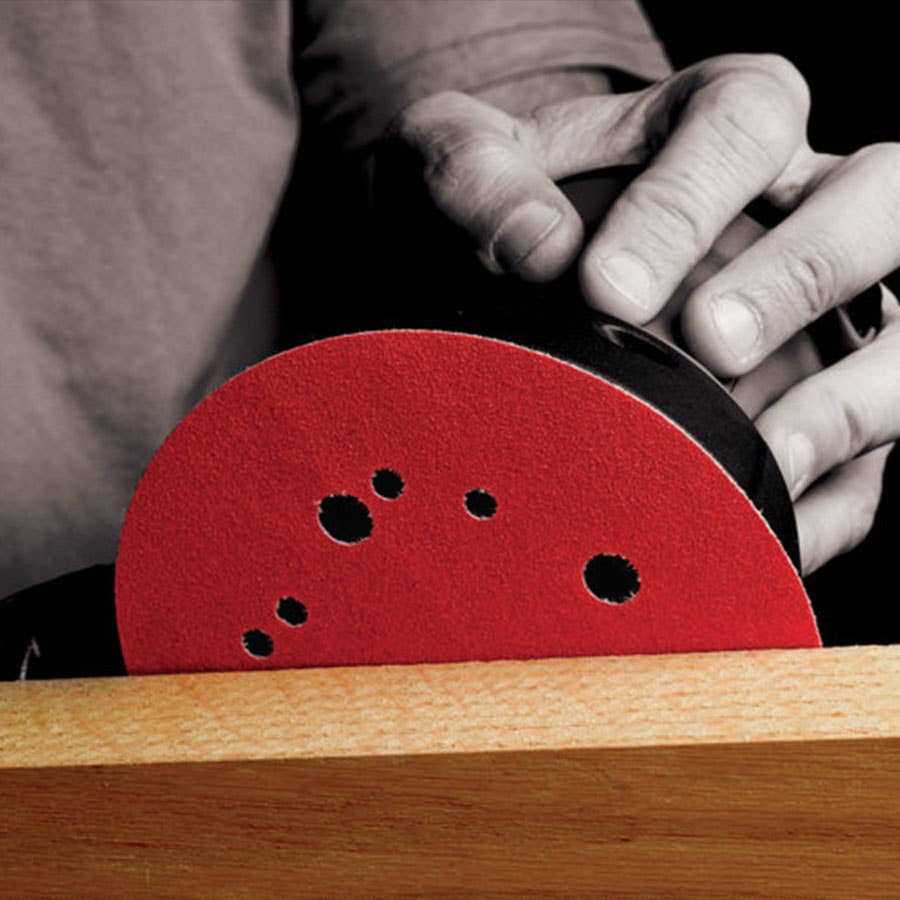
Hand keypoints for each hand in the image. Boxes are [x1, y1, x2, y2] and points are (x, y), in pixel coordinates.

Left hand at [387, 55, 899, 573]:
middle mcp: (803, 207)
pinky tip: (765, 531)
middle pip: (879, 201)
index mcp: (721, 125)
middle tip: (707, 343)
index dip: (687, 204)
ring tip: (764, 457)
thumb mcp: (465, 166)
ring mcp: (838, 312)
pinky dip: (830, 502)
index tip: (601, 288)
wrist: (525, 282)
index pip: (744, 124)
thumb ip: (479, 181)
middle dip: (802, 274)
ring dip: (847, 399)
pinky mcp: (835, 407)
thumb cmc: (509, 212)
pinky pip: (870, 461)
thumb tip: (538, 248)